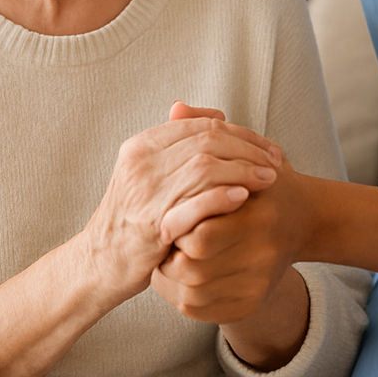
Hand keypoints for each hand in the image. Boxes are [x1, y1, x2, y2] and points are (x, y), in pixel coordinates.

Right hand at [82, 116, 281, 305]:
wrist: (101, 261)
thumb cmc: (134, 214)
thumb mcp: (148, 170)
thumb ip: (180, 141)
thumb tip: (219, 116)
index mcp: (142, 144)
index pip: (201, 125)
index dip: (241, 132)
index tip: (267, 145)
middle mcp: (142, 163)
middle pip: (208, 142)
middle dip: (248, 150)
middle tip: (276, 162)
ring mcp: (145, 194)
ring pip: (205, 168)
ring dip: (244, 171)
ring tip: (269, 179)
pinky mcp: (152, 226)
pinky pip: (193, 205)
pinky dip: (221, 197)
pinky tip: (244, 197)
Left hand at [151, 155, 309, 325]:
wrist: (300, 219)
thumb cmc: (264, 186)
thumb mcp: (245, 164)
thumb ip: (211, 160)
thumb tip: (172, 142)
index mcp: (260, 220)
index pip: (201, 237)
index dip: (179, 228)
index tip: (174, 216)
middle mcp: (262, 257)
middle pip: (193, 270)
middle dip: (170, 255)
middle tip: (166, 239)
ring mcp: (257, 286)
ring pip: (190, 296)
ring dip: (169, 277)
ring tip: (169, 255)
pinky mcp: (250, 304)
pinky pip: (200, 311)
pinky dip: (180, 294)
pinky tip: (179, 275)